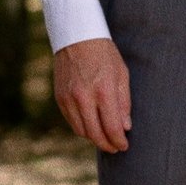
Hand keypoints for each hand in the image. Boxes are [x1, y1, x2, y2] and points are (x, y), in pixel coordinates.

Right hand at [54, 38, 132, 153]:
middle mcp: (84, 97)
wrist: (77, 37)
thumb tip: (125, 127)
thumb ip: (124, 102)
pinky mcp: (60, 98)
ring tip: (105, 138)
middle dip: (107, 145)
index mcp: (104, 90)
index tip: (124, 146)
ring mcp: (69, 98)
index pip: (111, 127)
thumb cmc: (104, 54)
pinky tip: (91, 126)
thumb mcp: (122, 74)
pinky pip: (71, 121)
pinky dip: (82, 128)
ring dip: (94, 138)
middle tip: (115, 148)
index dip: (119, 141)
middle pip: (95, 134)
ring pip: (81, 131)